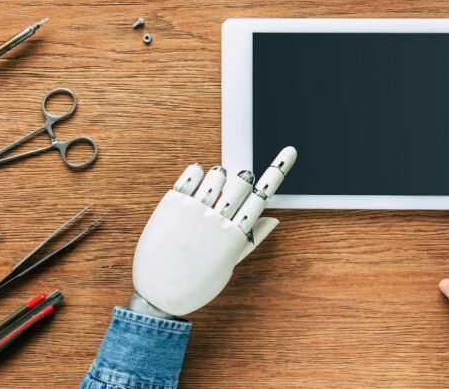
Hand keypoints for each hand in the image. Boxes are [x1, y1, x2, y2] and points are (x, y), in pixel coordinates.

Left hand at [130, 147, 296, 317]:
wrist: (158, 297)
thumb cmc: (197, 284)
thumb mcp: (229, 265)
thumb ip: (252, 238)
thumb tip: (274, 218)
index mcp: (235, 235)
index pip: (262, 196)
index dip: (278, 170)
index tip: (290, 151)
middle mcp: (217, 220)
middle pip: (242, 181)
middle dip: (241, 181)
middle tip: (232, 191)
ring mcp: (193, 211)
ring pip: (218, 174)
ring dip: (218, 178)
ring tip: (209, 193)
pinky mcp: (172, 204)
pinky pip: (192, 174)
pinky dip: (197, 172)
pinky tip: (195, 183)